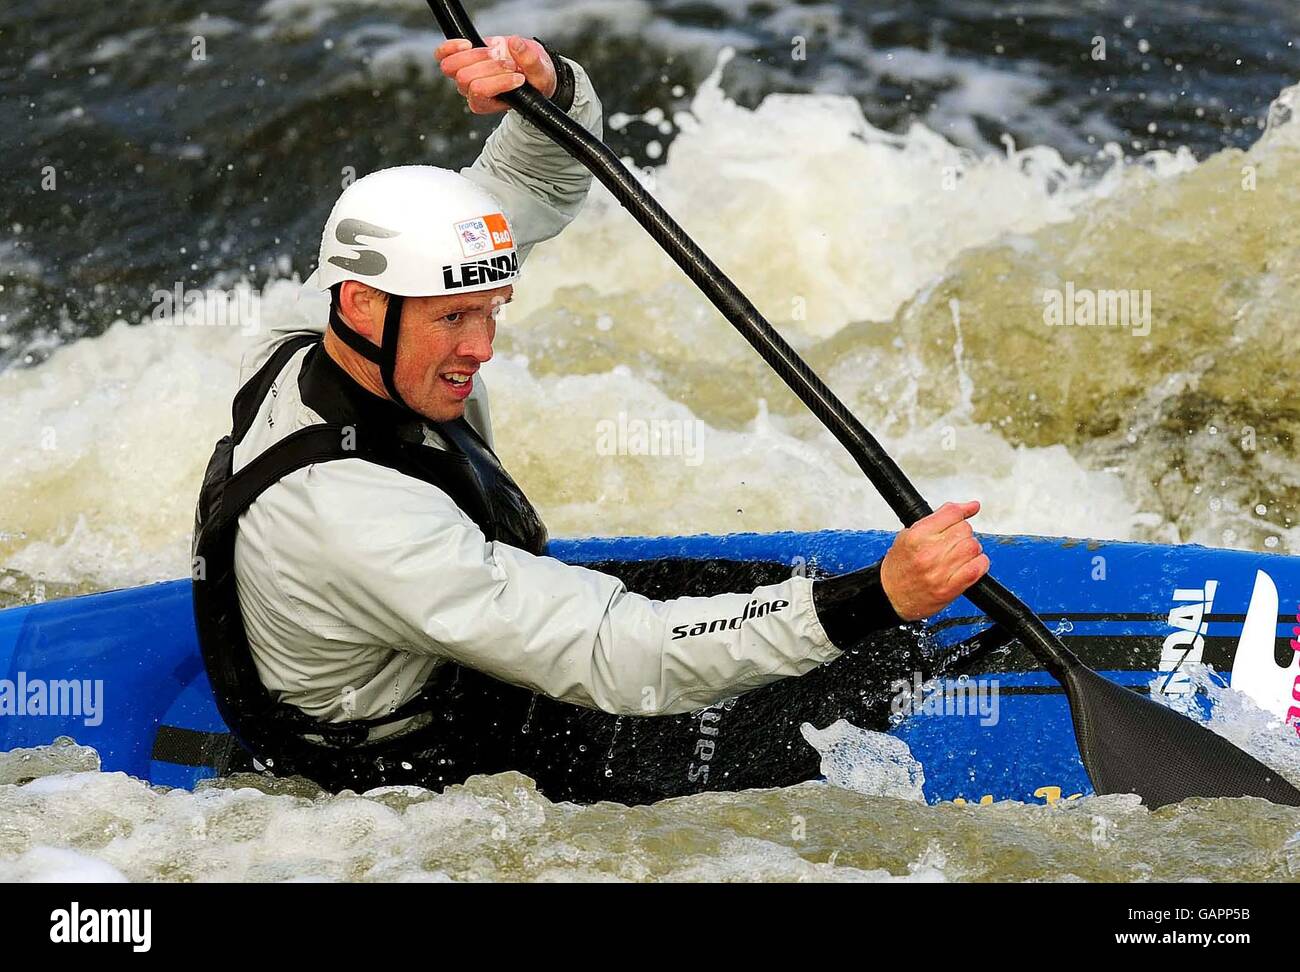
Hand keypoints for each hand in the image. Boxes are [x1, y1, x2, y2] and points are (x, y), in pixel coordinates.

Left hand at [435, 35, 556, 114]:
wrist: (528, 69)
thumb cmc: (534, 79)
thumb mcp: (541, 76)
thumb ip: (531, 62)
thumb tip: (515, 44)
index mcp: (487, 104)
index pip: (480, 92)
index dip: (496, 81)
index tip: (517, 77)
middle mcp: (472, 91)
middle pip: (464, 78)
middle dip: (489, 66)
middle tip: (509, 64)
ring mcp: (466, 74)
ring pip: (453, 66)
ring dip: (476, 55)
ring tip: (496, 53)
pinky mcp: (461, 58)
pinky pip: (443, 55)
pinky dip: (451, 47)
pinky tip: (467, 44)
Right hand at [879, 500, 989, 620]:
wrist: (890, 596)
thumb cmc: (899, 567)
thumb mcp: (909, 535)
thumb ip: (938, 519)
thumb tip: (971, 506)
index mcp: (916, 536)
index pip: (952, 513)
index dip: (962, 512)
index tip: (968, 512)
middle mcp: (928, 553)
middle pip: (964, 530)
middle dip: (963, 532)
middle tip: (954, 540)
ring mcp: (940, 572)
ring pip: (973, 547)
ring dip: (972, 548)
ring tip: (961, 553)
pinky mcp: (950, 589)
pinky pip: (977, 568)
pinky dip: (979, 563)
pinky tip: (970, 564)